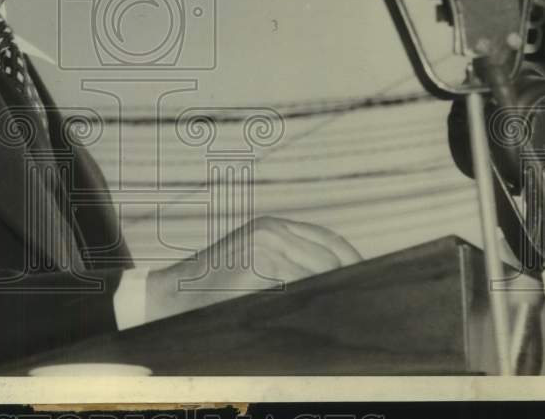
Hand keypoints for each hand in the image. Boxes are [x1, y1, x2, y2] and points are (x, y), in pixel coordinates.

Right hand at [145, 216, 360, 322]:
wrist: (173, 294)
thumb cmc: (215, 286)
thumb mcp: (253, 261)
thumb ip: (288, 262)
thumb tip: (337, 284)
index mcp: (274, 227)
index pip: (329, 240)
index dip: (353, 262)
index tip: (371, 283)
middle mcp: (273, 232)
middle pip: (330, 259)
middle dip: (347, 284)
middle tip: (363, 308)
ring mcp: (265, 248)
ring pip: (317, 276)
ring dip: (331, 298)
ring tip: (345, 318)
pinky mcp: (257, 268)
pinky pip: (297, 289)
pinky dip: (310, 304)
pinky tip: (317, 318)